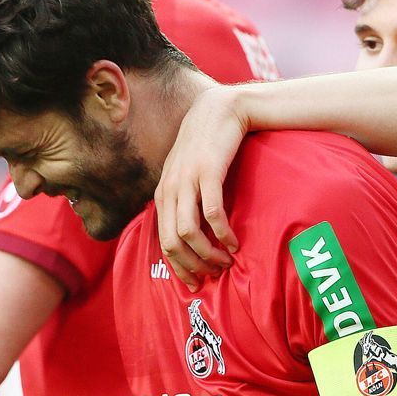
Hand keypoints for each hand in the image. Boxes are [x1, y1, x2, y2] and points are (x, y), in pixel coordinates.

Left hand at [156, 87, 249, 289]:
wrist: (218, 111)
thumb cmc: (206, 147)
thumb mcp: (186, 176)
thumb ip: (184, 202)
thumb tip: (192, 236)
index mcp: (162, 195)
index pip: (163, 242)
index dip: (178, 268)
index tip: (195, 284)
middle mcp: (169, 190)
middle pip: (172, 243)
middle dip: (193, 266)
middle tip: (214, 274)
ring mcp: (186, 181)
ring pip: (189, 233)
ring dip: (209, 254)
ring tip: (227, 261)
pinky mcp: (207, 173)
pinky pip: (212, 213)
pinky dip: (222, 233)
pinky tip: (234, 241)